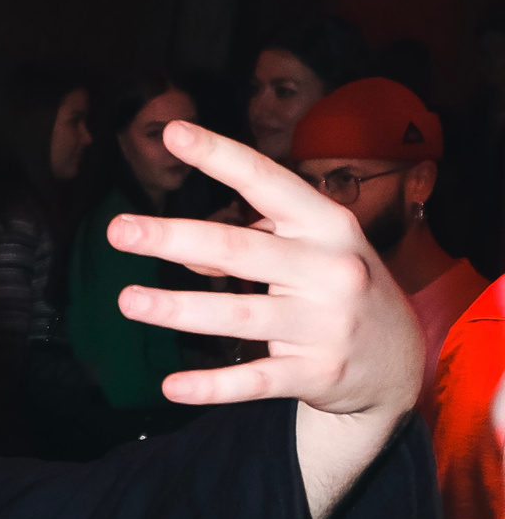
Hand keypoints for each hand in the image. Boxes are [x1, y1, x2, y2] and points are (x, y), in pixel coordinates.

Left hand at [106, 122, 423, 518]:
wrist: (399, 360)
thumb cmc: (338, 286)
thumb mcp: (310, 251)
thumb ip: (251, 242)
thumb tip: (185, 250)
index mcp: (327, 224)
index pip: (267, 181)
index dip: (220, 155)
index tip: (172, 132)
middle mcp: (329, 268)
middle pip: (239, 248)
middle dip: (174, 238)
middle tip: (119, 230)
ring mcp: (325, 324)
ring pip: (238, 314)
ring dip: (177, 309)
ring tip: (128, 300)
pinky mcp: (317, 374)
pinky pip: (255, 379)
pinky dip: (212, 385)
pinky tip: (172, 386)